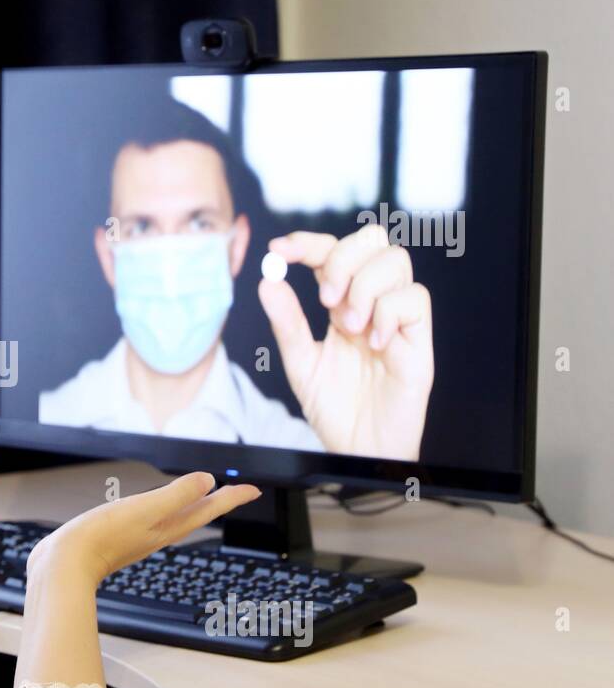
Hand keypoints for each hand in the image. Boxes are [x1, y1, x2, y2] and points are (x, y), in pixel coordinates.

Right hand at [27, 472, 260, 586]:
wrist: (65, 565)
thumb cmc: (101, 538)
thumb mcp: (144, 509)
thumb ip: (176, 494)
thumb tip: (208, 481)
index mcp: (168, 526)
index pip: (209, 509)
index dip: (233, 497)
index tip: (253, 489)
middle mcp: (158, 532)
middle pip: (198, 514)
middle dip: (218, 502)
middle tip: (235, 491)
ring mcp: (140, 536)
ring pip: (177, 518)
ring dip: (194, 506)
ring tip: (203, 496)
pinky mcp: (120, 536)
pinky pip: (154, 519)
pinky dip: (165, 508)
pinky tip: (156, 507)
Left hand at [258, 225, 433, 460]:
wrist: (357, 446)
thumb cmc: (333, 407)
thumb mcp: (300, 363)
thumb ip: (286, 322)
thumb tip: (267, 281)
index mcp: (340, 302)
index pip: (330, 252)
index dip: (308, 243)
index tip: (279, 250)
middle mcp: (371, 302)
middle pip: (371, 241)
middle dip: (342, 258)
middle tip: (325, 299)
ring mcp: (397, 317)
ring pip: (396, 261)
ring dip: (365, 286)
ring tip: (350, 327)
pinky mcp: (419, 338)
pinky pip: (415, 298)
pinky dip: (390, 312)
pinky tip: (375, 342)